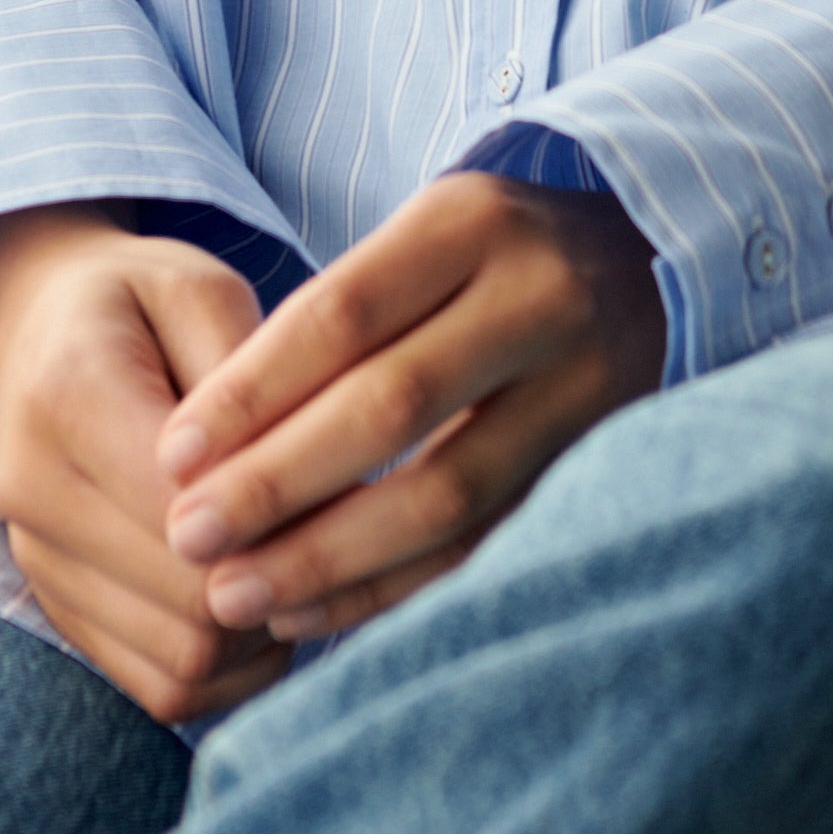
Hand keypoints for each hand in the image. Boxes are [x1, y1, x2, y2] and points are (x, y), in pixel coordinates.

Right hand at [0, 205, 292, 726]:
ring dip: (263, 635)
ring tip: (302, 562)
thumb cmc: (135, 302)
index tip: (341, 485)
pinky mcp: (57, 609)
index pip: (191, 511)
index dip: (283, 519)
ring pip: (181, 665)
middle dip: (284, 582)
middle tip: (340, 532)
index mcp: (70, 396)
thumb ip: (250, 377)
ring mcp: (37, 564)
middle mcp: (36, 494)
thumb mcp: (198, 288)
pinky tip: (261, 601)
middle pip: (192, 605)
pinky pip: (159, 688)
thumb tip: (309, 482)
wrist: (26, 328)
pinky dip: (229, 669)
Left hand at [156, 171, 664, 644]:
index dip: (251, 391)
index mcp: (474, 221)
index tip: (173, 455)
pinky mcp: (601, 463)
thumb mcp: (427, 238)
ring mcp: (585, 385)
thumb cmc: (495, 257)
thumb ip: (338, 316)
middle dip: (277, 483)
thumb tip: (206, 443)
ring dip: (329, 557)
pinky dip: (392, 587)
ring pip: (446, 492)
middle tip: (188, 537)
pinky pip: (484, 545)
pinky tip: (314, 612)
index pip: (343, 312)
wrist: (660, 258)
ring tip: (236, 595)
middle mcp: (540, 297)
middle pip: (392, 405)